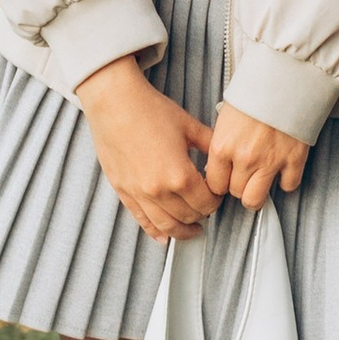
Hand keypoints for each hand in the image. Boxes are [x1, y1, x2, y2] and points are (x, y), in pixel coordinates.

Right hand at [73, 56, 218, 240]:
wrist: (114, 102)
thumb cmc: (150, 109)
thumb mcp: (188, 125)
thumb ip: (210, 145)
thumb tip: (224, 157)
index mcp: (180, 175)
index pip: (207, 203)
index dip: (216, 200)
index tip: (216, 194)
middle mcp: (159, 190)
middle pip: (189, 216)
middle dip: (202, 214)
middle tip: (206, 205)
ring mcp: (138, 194)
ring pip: (166, 226)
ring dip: (182, 231)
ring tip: (193, 229)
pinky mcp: (123, 191)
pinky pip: (141, 220)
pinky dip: (154, 232)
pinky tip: (164, 237)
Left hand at [201, 99, 310, 213]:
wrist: (285, 78)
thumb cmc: (253, 94)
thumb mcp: (226, 117)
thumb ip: (222, 145)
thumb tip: (218, 168)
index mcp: (223, 147)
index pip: (215, 185)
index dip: (220, 182)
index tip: (225, 178)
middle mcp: (244, 159)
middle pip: (235, 193)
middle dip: (238, 186)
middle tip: (243, 175)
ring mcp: (270, 162)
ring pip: (255, 199)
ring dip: (256, 192)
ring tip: (258, 180)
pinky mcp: (294, 160)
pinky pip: (287, 186)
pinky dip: (285, 181)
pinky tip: (282, 169)